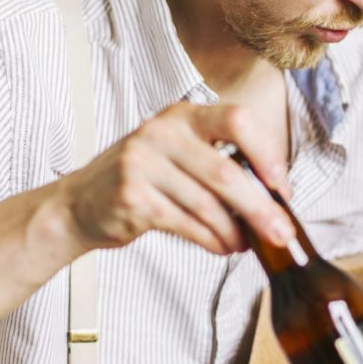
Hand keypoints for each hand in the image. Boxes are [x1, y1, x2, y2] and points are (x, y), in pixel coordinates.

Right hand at [55, 102, 294, 254]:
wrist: (79, 203)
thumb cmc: (142, 181)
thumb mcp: (179, 155)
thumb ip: (220, 164)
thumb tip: (275, 198)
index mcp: (184, 115)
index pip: (239, 120)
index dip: (269, 155)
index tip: (283, 189)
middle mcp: (163, 131)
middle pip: (227, 172)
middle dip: (261, 209)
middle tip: (283, 234)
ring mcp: (143, 162)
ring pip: (209, 204)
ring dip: (236, 231)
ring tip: (246, 245)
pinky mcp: (133, 196)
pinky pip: (187, 223)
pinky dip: (212, 240)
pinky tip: (222, 248)